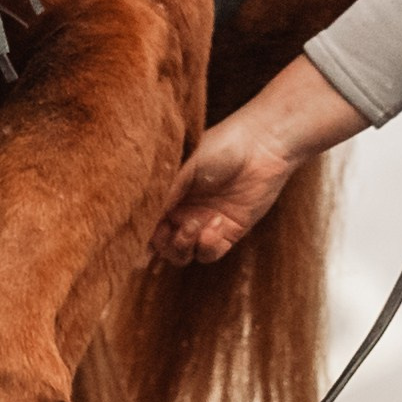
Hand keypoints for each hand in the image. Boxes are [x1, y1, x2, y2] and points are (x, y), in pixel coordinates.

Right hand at [150, 56, 367, 265]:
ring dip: (183, 246)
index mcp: (169, 194)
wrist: (261, 146)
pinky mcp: (228, 232)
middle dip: (164, 244)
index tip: (140, 234)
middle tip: (173, 227)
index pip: (148, 223)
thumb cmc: (221, 146)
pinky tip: (215, 223)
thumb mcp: (186, 166)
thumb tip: (145, 219)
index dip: (141, 233)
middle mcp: (183, 212)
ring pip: (183, 254)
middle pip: (163, 245)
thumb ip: (166, 192)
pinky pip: (209, 253)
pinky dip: (207, 245)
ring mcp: (205, 223)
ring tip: (194, 225)